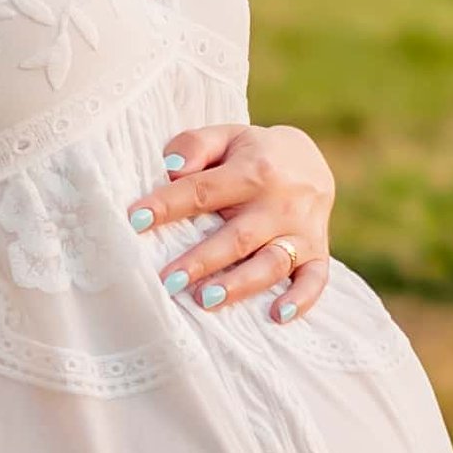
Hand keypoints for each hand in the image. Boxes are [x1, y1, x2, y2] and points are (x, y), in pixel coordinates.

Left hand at [127, 121, 336, 324]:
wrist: (310, 160)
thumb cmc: (253, 154)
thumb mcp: (226, 136)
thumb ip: (195, 145)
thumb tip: (170, 168)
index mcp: (253, 170)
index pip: (203, 190)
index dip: (168, 205)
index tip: (134, 220)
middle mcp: (279, 203)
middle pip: (239, 236)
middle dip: (202, 260)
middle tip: (168, 281)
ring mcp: (301, 230)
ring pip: (273, 262)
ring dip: (241, 284)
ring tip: (205, 300)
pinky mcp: (318, 252)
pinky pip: (315, 279)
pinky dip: (301, 300)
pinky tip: (277, 317)